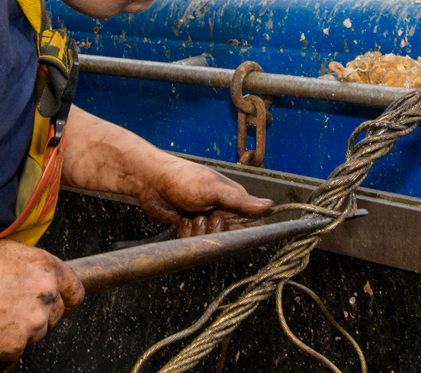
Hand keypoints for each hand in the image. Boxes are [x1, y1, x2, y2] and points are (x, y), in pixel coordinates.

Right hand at [0, 240, 83, 359]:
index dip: (68, 296)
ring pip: (38, 332)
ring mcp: (31, 323)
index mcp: (43, 267)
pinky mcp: (15, 346)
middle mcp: (43, 295)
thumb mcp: (1, 249)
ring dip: (23, 328)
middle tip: (14, 307)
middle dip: (40, 312)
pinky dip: (6, 342)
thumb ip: (27, 263)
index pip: (75, 288)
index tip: (65, 302)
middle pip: (57, 312)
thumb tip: (33, 272)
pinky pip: (19, 348)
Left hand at [136, 154, 272, 237]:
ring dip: (197, 231)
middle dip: (214, 230)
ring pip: (209, 241)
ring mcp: (205, 220)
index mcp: (233, 199)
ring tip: (190, 214)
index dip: (240, 229)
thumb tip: (269, 205)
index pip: (251, 224)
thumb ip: (240, 201)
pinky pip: (194, 243)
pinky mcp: (190, 228)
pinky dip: (186, 233)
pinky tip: (181, 219)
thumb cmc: (182, 178)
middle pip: (228, 237)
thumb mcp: (213, 189)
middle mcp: (222, 211)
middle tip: (204, 213)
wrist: (151, 182)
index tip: (227, 225)